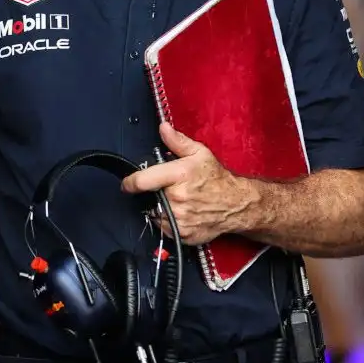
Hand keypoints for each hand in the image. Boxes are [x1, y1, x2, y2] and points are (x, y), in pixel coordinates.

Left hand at [120, 122, 255, 244]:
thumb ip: (177, 142)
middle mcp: (177, 199)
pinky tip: (182, 212)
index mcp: (179, 175)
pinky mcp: (182, 234)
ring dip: (161, 208)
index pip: (142, 181)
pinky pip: (165, 227)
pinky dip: (169, 221)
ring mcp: (180, 219)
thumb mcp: (199, 154)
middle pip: (149, 197)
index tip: (127, 183)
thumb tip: (163, 129)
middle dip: (154, 193)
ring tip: (178, 200)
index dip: (130, 182)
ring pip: (155, 213)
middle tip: (169, 189)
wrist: (236, 204)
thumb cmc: (217, 179)